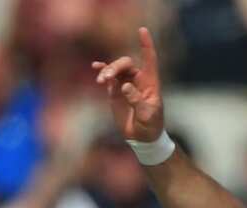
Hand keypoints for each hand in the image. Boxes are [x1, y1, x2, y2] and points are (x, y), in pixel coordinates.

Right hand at [92, 27, 163, 142]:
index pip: (150, 60)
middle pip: (126, 63)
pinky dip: (102, 71)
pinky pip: (108, 77)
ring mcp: (126, 84)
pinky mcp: (116, 91)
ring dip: (107, 71)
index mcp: (150, 83)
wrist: (142, 138)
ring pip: (115, 69)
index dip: (146, 45)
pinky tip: (96, 67)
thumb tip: (125, 85)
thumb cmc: (150, 126)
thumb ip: (136, 100)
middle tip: (106, 77)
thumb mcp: (147, 115)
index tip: (142, 30)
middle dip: (115, 66)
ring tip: (101, 80)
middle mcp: (139, 80)